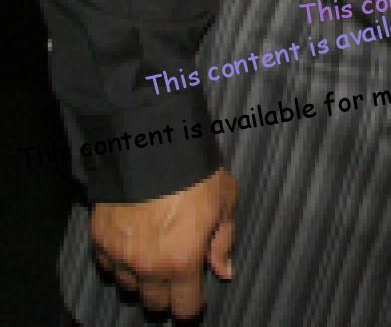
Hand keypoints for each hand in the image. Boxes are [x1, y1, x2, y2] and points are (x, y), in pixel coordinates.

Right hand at [91, 168, 237, 318]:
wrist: (153, 146)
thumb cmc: (196, 172)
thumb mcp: (224, 201)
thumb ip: (223, 240)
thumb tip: (224, 271)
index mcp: (182, 261)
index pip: (184, 309)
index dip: (192, 305)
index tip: (195, 295)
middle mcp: (148, 267)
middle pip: (154, 303)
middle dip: (168, 293)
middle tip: (175, 270)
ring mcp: (120, 255)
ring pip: (130, 286)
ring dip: (142, 277)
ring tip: (154, 253)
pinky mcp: (100, 240)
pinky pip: (108, 266)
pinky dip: (120, 261)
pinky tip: (133, 243)